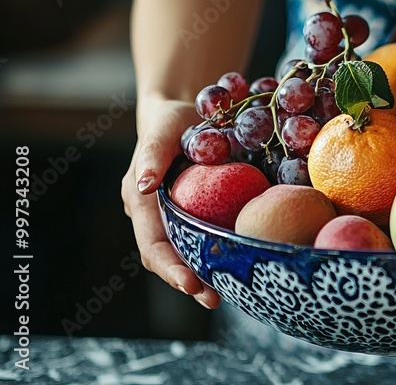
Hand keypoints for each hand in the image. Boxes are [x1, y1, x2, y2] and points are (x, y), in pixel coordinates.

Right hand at [121, 97, 220, 308]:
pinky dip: (217, 255)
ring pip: (186, 254)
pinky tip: (239, 266)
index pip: (152, 244)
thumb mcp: (162, 131)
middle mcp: (155, 216)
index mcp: (140, 202)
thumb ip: (151, 156)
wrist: (184, 112)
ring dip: (204, 276)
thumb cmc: (169, 121)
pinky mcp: (196, 214)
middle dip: (187, 281)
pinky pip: (204, 239)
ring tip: (226, 294)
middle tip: (212, 299)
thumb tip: (143, 185)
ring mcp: (175, 217)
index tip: (190, 284)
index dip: (169, 267)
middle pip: (168, 258)